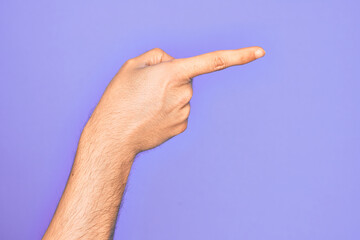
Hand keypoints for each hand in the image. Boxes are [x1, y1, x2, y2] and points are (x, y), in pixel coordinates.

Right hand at [85, 47, 264, 154]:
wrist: (113, 136)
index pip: (213, 61)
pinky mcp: (182, 126)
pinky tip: (151, 116)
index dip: (238, 55)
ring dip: (168, 95)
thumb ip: (159, 57)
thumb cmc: (120, 99)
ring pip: (182, 94)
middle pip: (186, 77)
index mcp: (173, 74)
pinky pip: (179, 110)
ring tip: (145, 105)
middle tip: (146, 90)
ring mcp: (184, 112)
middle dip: (170, 78)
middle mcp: (184, 93)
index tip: (260, 52)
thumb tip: (174, 65)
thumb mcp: (132, 66)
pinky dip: (168, 109)